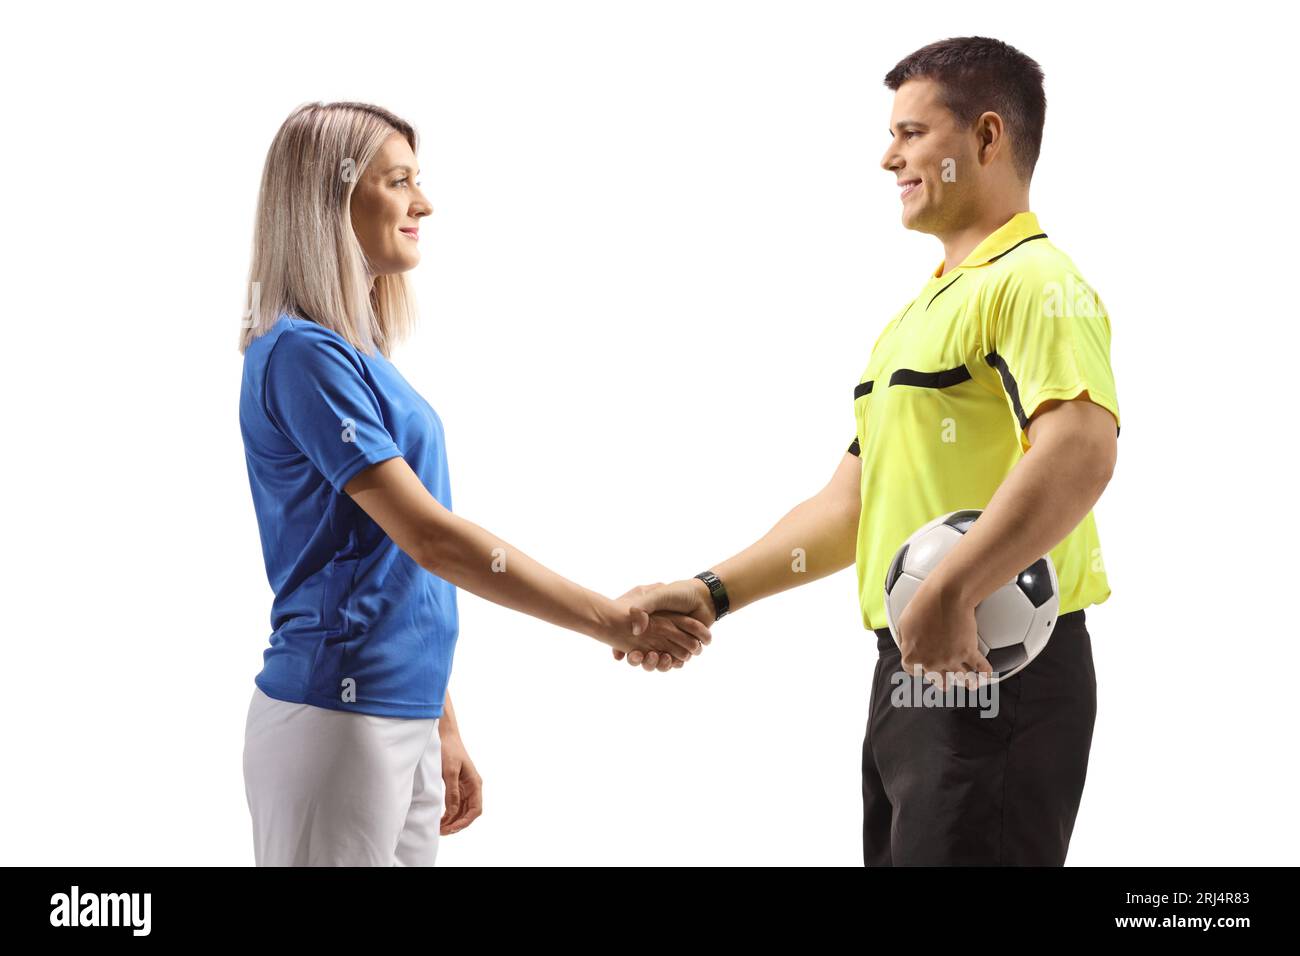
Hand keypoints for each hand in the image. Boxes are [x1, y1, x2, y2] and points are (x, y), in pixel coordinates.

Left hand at [439, 724, 482, 834]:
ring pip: (463, 809)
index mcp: (475, 783)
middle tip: (441, 831)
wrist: (444, 735)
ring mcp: (465, 786)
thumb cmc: (448, 749)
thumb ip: (452, 792)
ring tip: (440, 828)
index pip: (475, 809)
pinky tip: (441, 818)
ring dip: (453, 820)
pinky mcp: (457, 784)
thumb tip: (453, 812)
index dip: (465, 822)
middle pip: (469, 812)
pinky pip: (457, 803)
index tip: (451, 828)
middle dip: (457, 824)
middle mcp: (473, 786)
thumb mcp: (449, 771)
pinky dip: (450, 813)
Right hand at [614, 580, 715, 671]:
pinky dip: (673, 663)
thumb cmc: (678, 594)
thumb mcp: (656, 596)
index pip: (627, 641)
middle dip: (642, 660)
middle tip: (643, 656)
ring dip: (657, 664)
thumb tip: (636, 632)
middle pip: (642, 657)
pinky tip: (671, 657)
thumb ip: (642, 609)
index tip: (627, 653)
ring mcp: (670, 643)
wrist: (704, 598)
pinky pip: (675, 663)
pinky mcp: (683, 649)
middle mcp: (656, 635)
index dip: (623, 650)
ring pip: (658, 662)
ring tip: (660, 656)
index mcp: (646, 624)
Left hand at [894, 577, 992, 691]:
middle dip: (943, 681)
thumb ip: (904, 641)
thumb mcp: (903, 624)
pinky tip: (987, 675)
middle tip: (946, 683)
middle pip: (938, 679)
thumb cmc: (923, 607)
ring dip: (967, 681)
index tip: (924, 672)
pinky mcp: (968, 652)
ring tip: (971, 683)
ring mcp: (951, 660)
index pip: (913, 672)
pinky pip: (979, 667)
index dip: (919, 671)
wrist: (945, 597)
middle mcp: (931, 663)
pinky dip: (985, 672)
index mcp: (913, 657)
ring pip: (961, 677)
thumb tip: (906, 646)